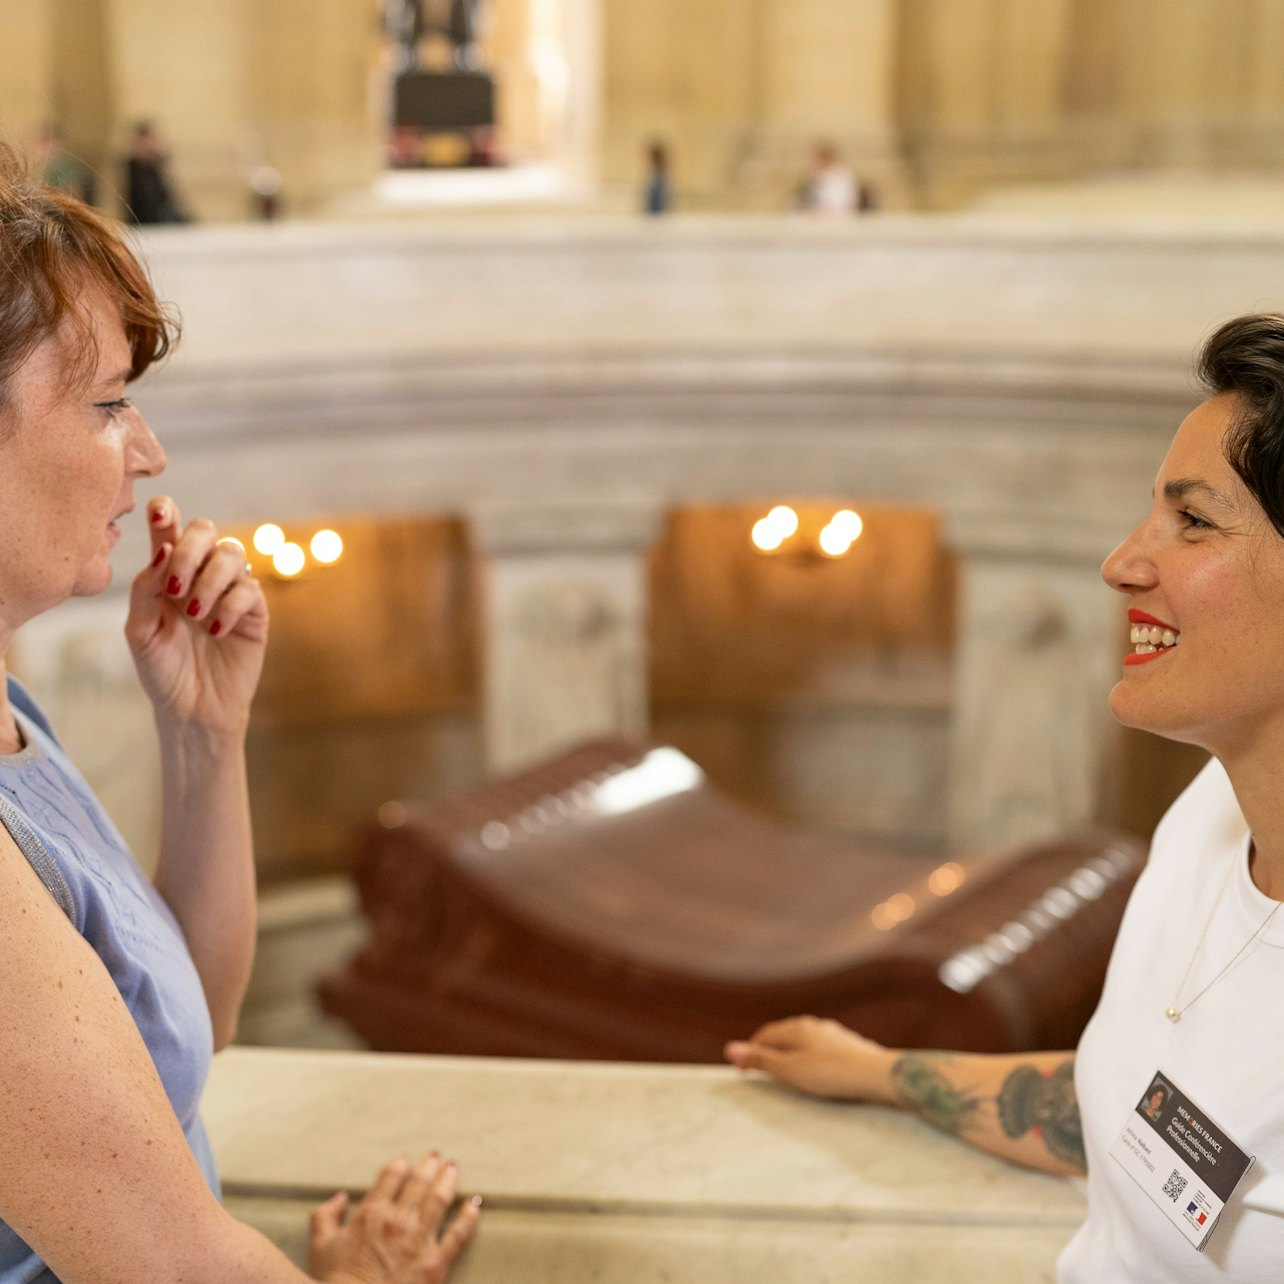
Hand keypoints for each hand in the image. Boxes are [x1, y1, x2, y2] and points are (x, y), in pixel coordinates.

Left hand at [125, 496, 267, 733]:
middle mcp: (200, 575)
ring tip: (195, 615)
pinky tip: (216, 631)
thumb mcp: (140, 631)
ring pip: (231, 554)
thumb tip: (162, 550)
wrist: (191, 710)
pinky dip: (230, 606)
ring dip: (210, 580)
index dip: (165, 513)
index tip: (159, 513)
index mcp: (167, 574)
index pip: (168, 530)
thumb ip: (145, 590)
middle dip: (190, 550)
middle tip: (175, 587)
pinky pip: (249, 590)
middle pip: (205, 530)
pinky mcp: (254, 612)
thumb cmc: (161, 671)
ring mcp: (230, 591)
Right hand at [308, 1153, 480, 1283]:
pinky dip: (469, 1216)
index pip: (391, 1176)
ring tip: (453, 1166)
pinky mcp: (435, 1263)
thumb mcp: (320, 1246)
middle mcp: (398, 1221)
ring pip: (440, 1200)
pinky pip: (458, 1234)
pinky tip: (475, 1203)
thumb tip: (340, 1198)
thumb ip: (325, 1216)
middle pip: (419, 1183)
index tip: (405, 1160)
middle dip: (429, 1165)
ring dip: (448, 1180)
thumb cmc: (333, 1282)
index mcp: (371, 1214)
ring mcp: (419, 1241)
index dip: (400, 1164)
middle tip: (436, 1156)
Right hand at [725, 1015, 896, 1101]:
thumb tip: (729, 1049)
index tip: (744, 1071)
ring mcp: (834, 1035)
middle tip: (763, 1072)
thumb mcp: (789, 1071)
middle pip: (785, 1036)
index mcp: (796, 1028)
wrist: (876, 1074)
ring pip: (805, 1042)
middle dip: (771, 1052)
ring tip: (789, 1074)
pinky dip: (811, 1060)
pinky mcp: (850, 1046)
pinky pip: (822, 1050)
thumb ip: (760, 1060)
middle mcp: (814, 1025)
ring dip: (792, 1056)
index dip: (751, 1051)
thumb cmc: (830, 1073)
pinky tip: (818, 1073)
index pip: (765, 1035)